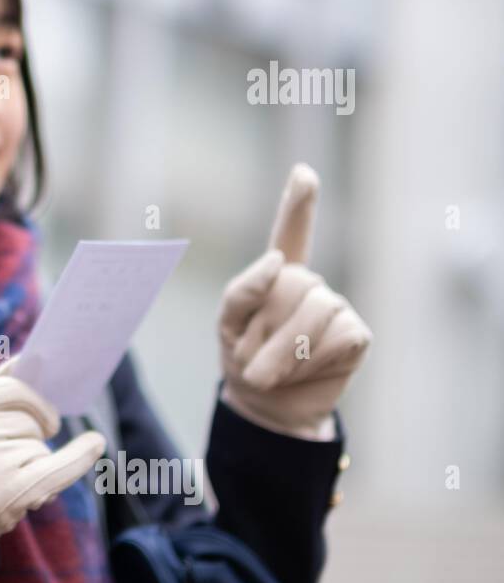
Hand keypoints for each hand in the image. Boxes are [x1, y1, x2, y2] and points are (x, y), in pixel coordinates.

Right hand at [0, 365, 105, 567]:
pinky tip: (94, 445)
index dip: (35, 400)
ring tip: (3, 483)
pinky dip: (79, 457)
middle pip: (29, 421)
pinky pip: (58, 467)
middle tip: (13, 460)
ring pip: (39, 447)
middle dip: (32, 437)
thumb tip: (29, 359)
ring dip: (34, 464)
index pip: (13, 388)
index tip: (45, 413)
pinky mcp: (9, 493)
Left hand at [218, 163, 372, 438]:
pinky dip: (309, 362)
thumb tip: (279, 262)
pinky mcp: (354, 334)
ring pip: (313, 311)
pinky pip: (335, 338)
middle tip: (252, 362)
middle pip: (290, 283)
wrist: (268, 409)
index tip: (305, 173)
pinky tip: (306, 371)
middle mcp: (309, 284)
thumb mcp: (227, 326)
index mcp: (276, 275)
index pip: (290, 233)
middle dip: (263, 330)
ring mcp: (335, 307)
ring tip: (267, 374)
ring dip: (281, 352)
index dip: (298, 204)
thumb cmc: (244, 360)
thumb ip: (243, 290)